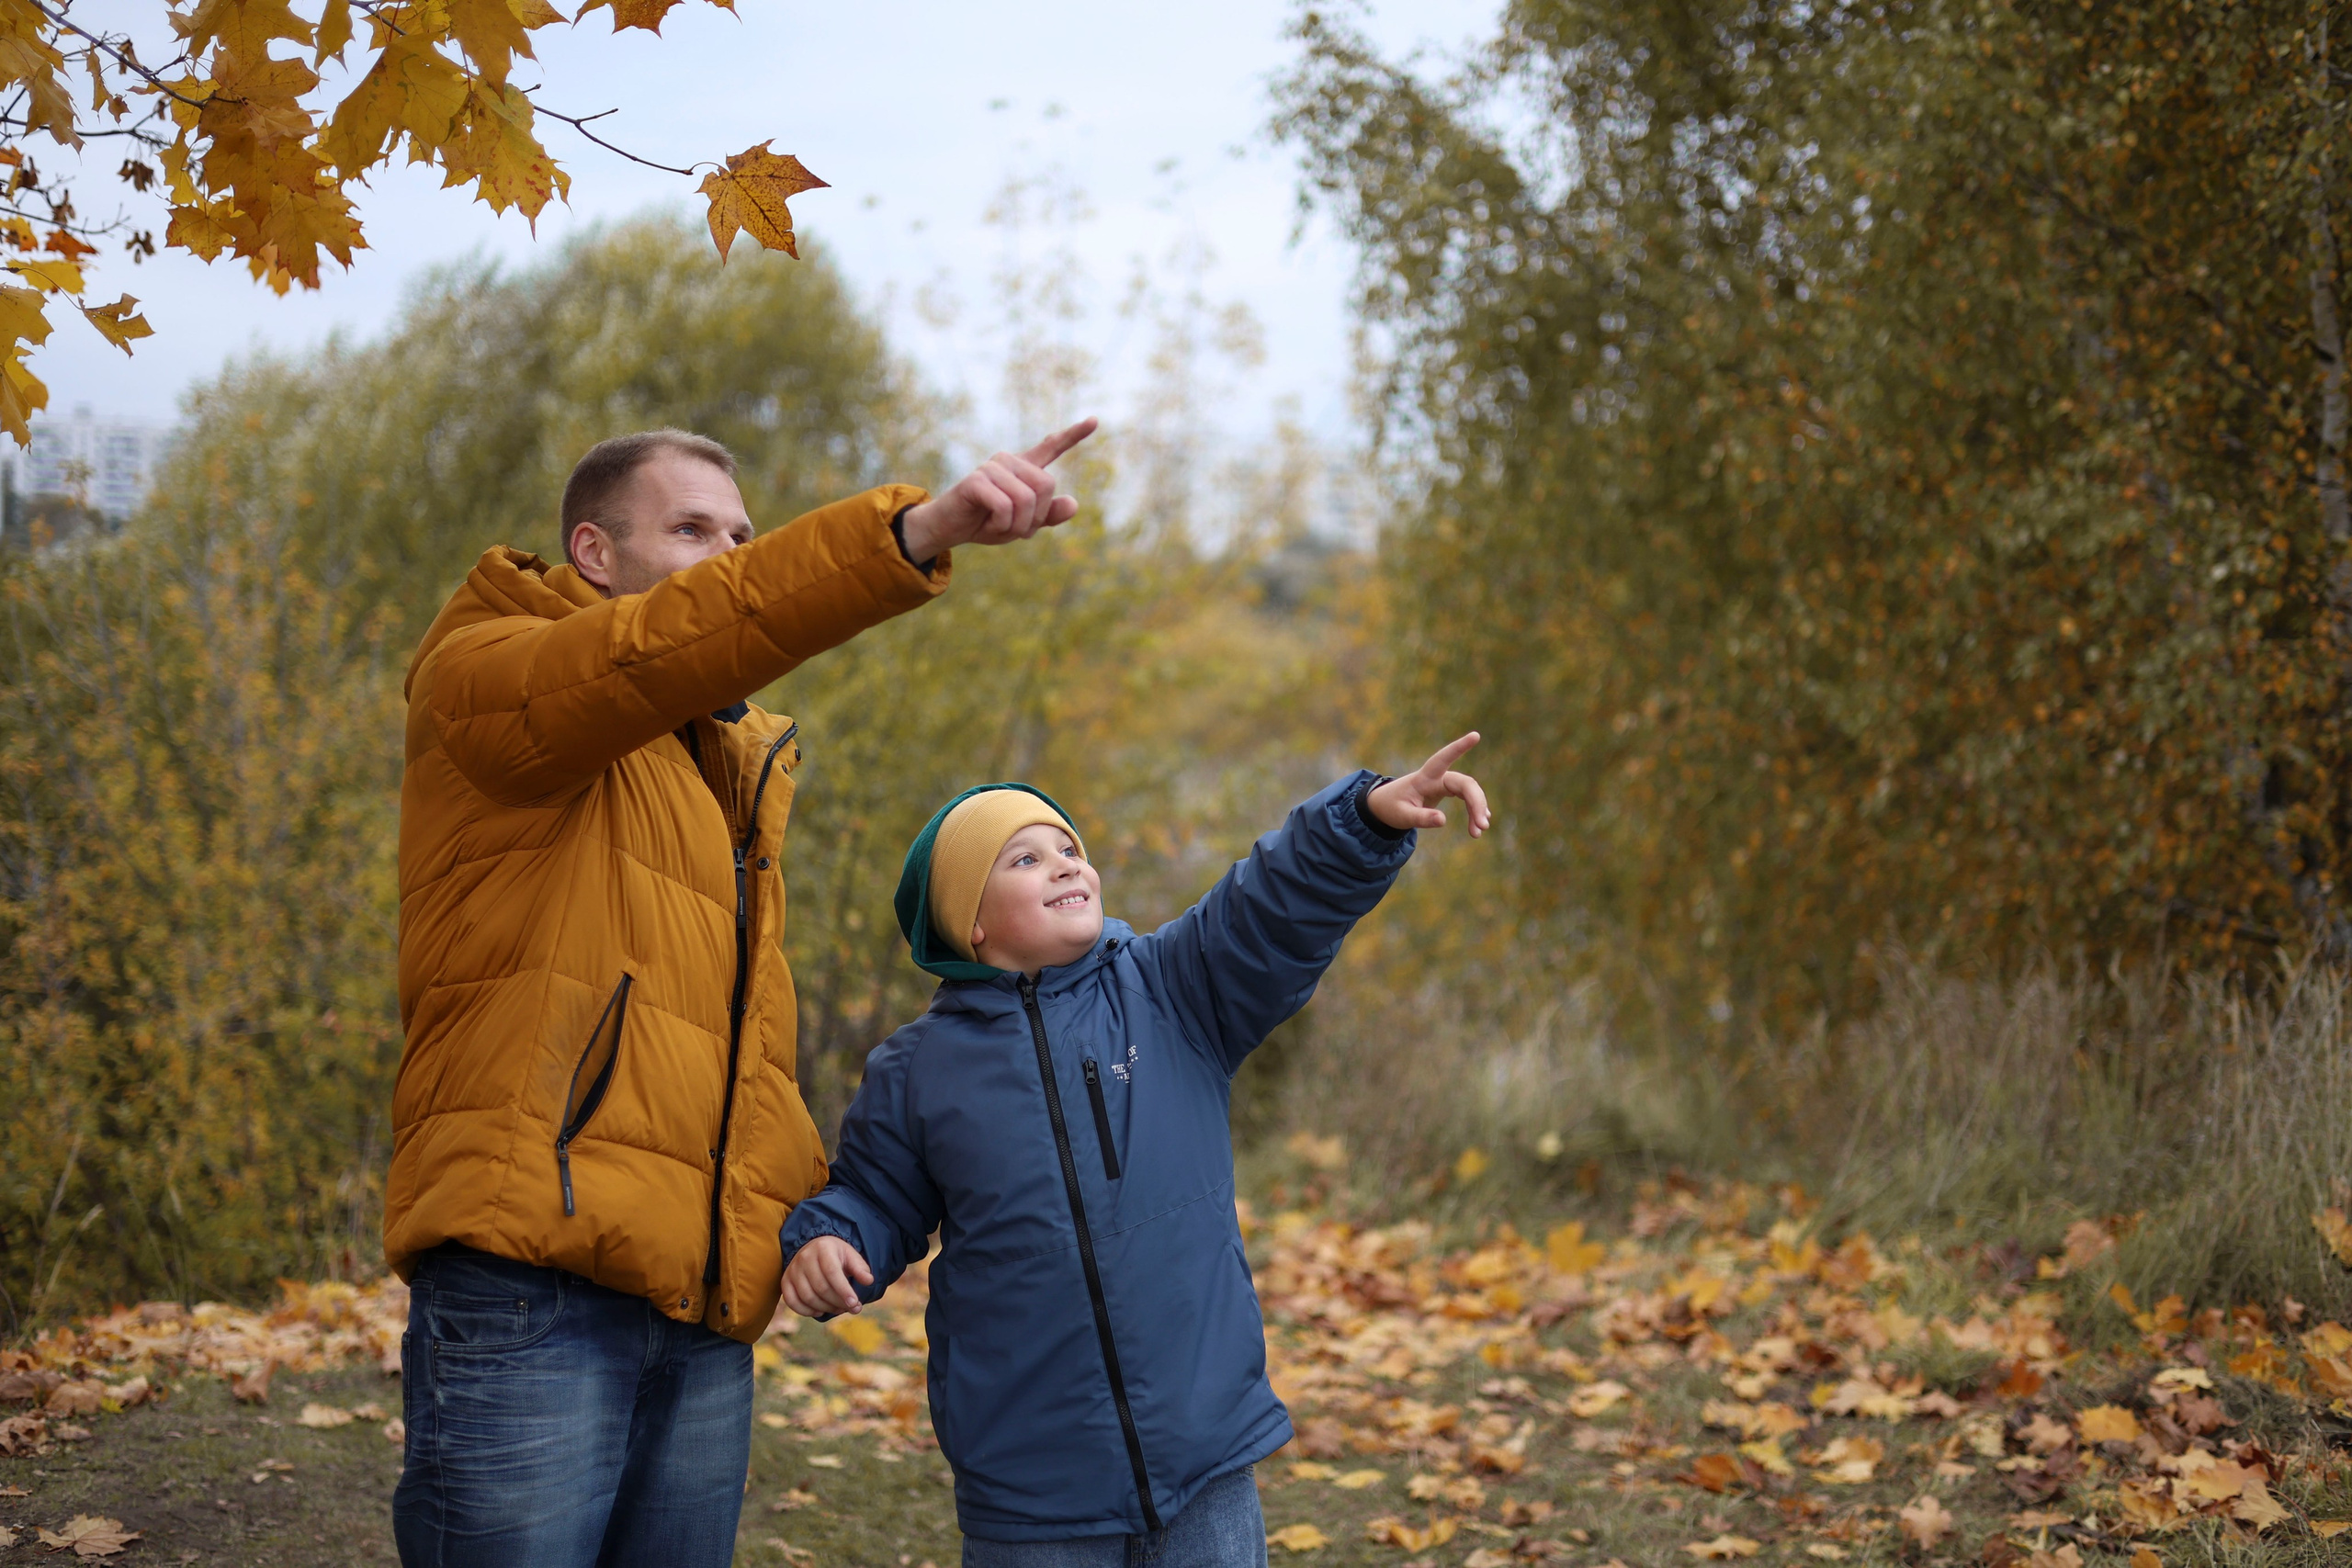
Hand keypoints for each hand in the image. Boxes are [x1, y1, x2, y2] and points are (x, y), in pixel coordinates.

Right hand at [781, 1235, 872, 1317]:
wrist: (814, 1248)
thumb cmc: (836, 1255)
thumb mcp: (850, 1256)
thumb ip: (860, 1268)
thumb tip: (869, 1281)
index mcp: (823, 1248)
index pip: (832, 1272)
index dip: (844, 1290)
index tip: (855, 1304)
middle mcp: (804, 1257)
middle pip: (821, 1288)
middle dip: (838, 1302)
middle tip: (852, 1308)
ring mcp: (793, 1270)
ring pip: (808, 1297)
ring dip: (825, 1308)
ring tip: (839, 1309)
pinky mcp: (785, 1281)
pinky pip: (792, 1302)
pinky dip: (806, 1311)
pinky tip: (820, 1311)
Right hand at [897, 417, 1099, 561]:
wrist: (949, 528)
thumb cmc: (986, 523)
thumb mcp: (1023, 525)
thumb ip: (1049, 516)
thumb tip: (1073, 504)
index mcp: (1023, 469)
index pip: (1051, 447)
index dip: (1073, 435)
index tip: (1095, 420)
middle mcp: (1009, 461)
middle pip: (1047, 485)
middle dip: (1037, 517)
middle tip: (1018, 529)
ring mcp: (992, 468)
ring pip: (1026, 501)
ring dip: (1017, 526)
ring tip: (1000, 526)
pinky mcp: (976, 480)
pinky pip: (1005, 508)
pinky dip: (1001, 525)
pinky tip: (987, 523)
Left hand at [1367, 732, 1492, 837]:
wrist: (1385, 807)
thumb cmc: (1392, 808)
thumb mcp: (1402, 816)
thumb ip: (1421, 818)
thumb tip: (1443, 820)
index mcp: (1424, 778)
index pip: (1443, 758)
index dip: (1459, 747)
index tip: (1475, 735)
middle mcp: (1437, 778)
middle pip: (1465, 783)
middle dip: (1477, 802)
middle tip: (1482, 827)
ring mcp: (1444, 783)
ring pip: (1469, 791)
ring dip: (1477, 810)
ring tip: (1477, 833)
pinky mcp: (1447, 791)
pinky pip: (1467, 797)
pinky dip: (1474, 810)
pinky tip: (1479, 824)